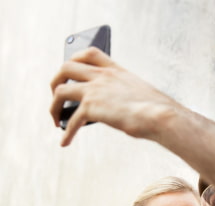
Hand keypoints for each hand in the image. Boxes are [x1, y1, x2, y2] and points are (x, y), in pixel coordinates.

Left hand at [49, 47, 179, 146]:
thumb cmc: (156, 110)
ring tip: (56, 119)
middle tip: (57, 96)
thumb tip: (112, 108)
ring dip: (53, 106)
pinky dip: (66, 133)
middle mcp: (102, 76)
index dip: (74, 60)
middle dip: (56, 81)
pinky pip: (70, 120)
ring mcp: (94, 89)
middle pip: (66, 68)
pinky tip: (65, 142)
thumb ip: (122, 94)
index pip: (89, 54)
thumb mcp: (138, 93)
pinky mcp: (90, 107)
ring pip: (60, 91)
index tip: (70, 72)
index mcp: (115, 70)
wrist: (160, 117)